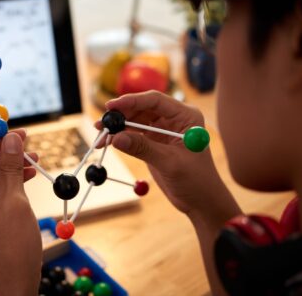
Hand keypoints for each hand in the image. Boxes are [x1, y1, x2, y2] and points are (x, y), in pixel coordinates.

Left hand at [0, 106, 41, 295]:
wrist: (18, 282)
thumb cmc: (12, 251)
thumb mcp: (14, 204)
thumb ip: (11, 168)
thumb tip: (11, 138)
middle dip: (1, 146)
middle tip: (22, 132)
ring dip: (12, 160)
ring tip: (32, 150)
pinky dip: (14, 175)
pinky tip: (31, 168)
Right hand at [101, 92, 239, 218]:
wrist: (201, 201)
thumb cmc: (196, 180)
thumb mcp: (170, 163)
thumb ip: (143, 149)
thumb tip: (115, 138)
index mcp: (185, 116)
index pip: (155, 101)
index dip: (131, 101)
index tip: (111, 106)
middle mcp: (173, 118)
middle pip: (141, 108)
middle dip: (120, 116)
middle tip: (100, 125)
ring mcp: (162, 129)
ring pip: (134, 121)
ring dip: (117, 128)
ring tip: (100, 138)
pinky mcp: (153, 141)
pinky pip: (133, 134)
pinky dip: (120, 138)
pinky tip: (107, 143)